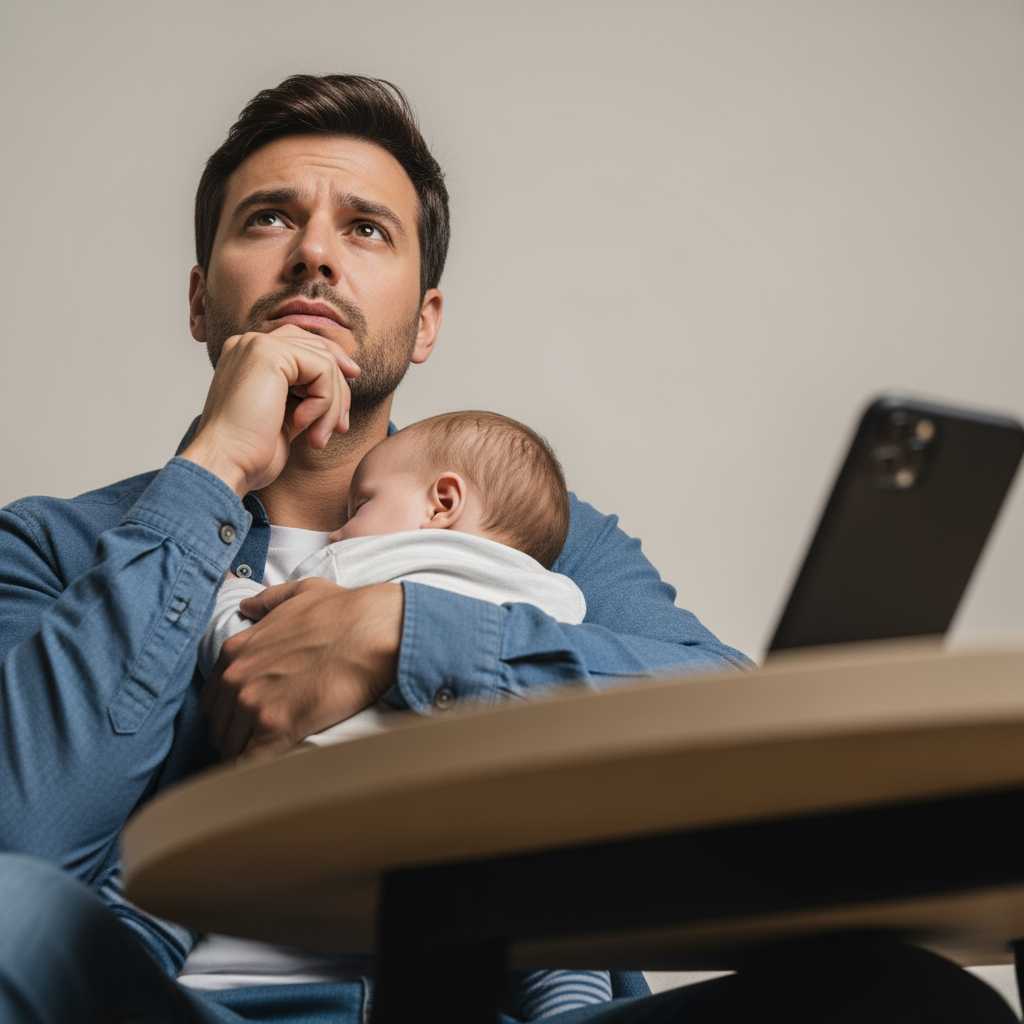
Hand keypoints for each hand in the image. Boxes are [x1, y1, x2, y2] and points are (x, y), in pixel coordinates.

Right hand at [180, 325, 360, 495]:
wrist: (224, 464)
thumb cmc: (250, 451)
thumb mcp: (285, 415)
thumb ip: (304, 394)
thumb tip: (341, 384)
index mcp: (250, 356)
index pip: (304, 346)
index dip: (333, 369)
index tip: (346, 403)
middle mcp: (251, 343)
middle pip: (319, 349)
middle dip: (339, 391)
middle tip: (341, 427)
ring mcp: (258, 345)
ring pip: (325, 362)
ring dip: (332, 405)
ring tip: (318, 437)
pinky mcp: (269, 353)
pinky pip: (323, 370)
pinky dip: (324, 403)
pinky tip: (303, 425)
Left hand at [199, 578, 403, 760]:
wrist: (373, 631)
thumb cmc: (345, 612)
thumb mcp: (301, 593)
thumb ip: (268, 601)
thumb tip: (249, 606)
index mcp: (238, 649)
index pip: (215, 696)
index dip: (230, 711)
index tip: (249, 719)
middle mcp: (236, 677)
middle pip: (220, 726)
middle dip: (238, 737)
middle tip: (263, 743)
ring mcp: (253, 703)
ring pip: (233, 748)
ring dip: (249, 756)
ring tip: (272, 760)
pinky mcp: (276, 728)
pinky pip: (251, 763)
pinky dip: (259, 771)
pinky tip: (274, 771)